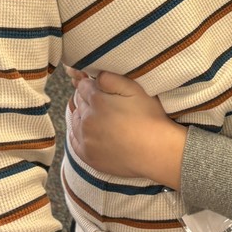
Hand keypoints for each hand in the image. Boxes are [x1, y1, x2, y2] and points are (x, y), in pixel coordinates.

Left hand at [67, 70, 185, 187]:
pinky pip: (74, 140)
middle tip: (103, 103)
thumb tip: (96, 75)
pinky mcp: (87, 156)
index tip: (99, 88)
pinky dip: (78, 133)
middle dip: (87, 99)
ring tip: (99, 117)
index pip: (83, 86)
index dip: (91, 84)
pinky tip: (89, 132)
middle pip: (79, 102)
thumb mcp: (135, 90)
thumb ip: (112, 78)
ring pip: (75, 120)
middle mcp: (87, 120)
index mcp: (97, 101)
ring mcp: (86, 139)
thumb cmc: (150, 118)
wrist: (157, 152)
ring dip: (82, 116)